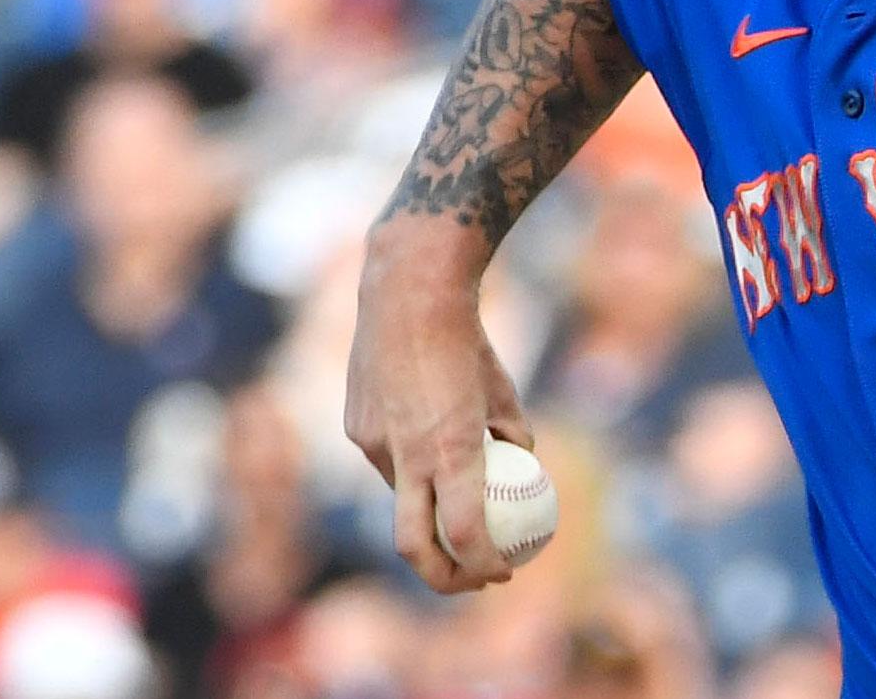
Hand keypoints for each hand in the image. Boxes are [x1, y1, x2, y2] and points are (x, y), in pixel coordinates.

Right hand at [344, 237, 534, 591]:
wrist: (407, 295)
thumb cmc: (467, 342)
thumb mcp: (505, 391)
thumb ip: (513, 436)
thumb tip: (519, 466)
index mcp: (452, 450)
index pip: (464, 534)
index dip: (482, 565)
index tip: (502, 574)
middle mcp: (407, 455)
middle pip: (414, 546)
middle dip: (442, 577)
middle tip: (472, 580)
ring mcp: (374, 444)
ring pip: (399, 498)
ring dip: (427, 511)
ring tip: (456, 496)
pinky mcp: (355, 429)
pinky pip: (384, 463)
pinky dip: (408, 466)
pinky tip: (424, 434)